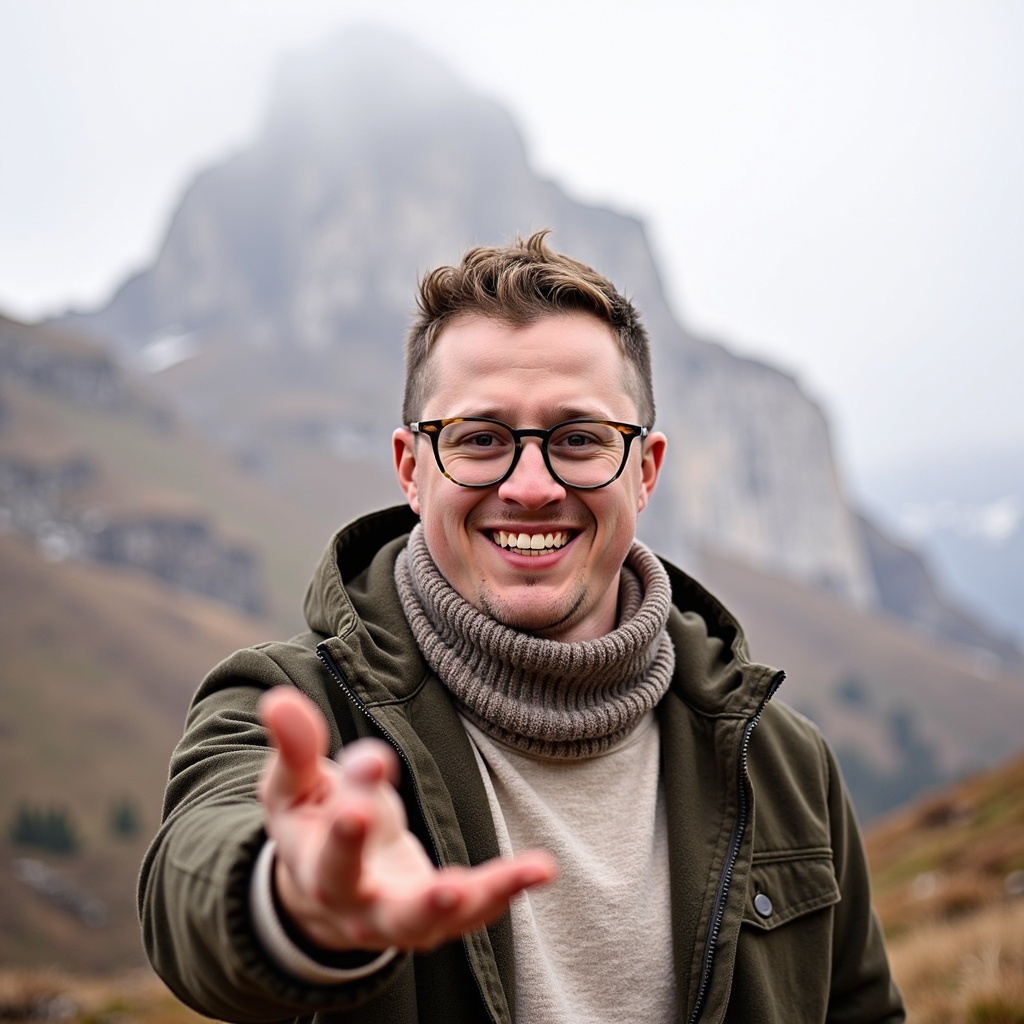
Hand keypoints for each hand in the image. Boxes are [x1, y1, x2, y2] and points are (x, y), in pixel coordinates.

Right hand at [257, 687, 556, 952]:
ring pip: (438, 922)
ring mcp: (398, 918)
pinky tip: (540, 868)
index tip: (375, 760)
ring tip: (526, 872)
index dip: (352, 803)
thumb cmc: (312, 820)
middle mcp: (355, 905)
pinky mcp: (435, 917)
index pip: (332, 848)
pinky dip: (506, 891)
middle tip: (450, 888)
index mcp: (316, 868)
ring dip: (482, 900)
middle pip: (385, 909)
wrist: (323, 883)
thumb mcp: (293, 785)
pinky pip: (473, 911)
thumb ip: (294, 747)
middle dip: (417, 899)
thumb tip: (278, 700)